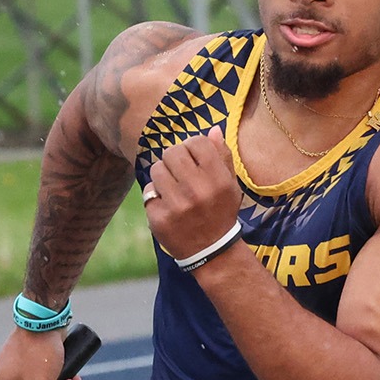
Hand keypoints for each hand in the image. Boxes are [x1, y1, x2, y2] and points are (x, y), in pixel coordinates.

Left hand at [144, 131, 241, 265]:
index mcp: (218, 179)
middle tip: (179, 172)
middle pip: (172, 152)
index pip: (196, 142)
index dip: (192, 147)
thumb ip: (222, 156)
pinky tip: (167, 205)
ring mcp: (177, 205)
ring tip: (172, 188)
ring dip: (162, 176)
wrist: (211, 251)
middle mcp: (198, 190)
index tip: (193, 158)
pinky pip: (148, 192)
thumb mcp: (230, 185)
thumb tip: (213, 129)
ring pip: (156, 169)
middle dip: (174, 159)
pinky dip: (155, 196)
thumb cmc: (221, 212)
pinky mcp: (159, 218)